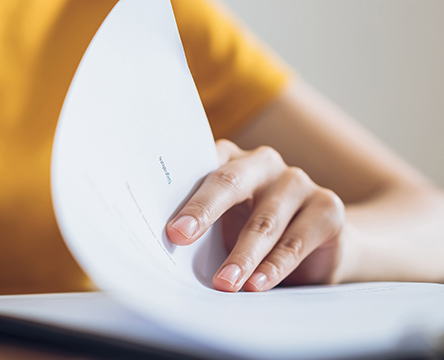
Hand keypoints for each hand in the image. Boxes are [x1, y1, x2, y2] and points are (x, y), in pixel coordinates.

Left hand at [165, 139, 344, 291]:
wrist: (316, 248)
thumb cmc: (250, 233)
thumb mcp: (222, 226)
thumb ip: (199, 227)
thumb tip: (167, 249)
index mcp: (229, 159)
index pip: (200, 169)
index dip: (182, 195)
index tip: (168, 227)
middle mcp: (263, 163)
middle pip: (230, 183)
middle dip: (203, 211)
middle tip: (180, 238)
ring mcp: (297, 182)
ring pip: (263, 220)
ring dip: (242, 255)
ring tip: (224, 283)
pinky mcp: (327, 206)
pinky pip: (295, 240)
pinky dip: (274, 266)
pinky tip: (257, 284)